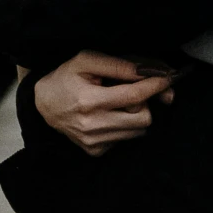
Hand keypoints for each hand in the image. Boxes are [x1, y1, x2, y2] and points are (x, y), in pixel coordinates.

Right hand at [33, 50, 176, 155]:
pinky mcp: (95, 152)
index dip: (156, 85)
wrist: (43, 105)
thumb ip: (118, 64)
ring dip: (136, 114)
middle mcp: (92, 127)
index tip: (169, 77)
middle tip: (135, 90)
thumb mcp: (87, 60)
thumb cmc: (66, 77)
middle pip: (144, 118)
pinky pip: (126, 139)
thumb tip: (148, 71)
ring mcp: (94, 143)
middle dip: (146, 102)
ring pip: (139, 130)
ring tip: (118, 102)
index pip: (135, 96)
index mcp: (89, 102)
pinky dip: (125, 126)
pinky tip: (110, 115)